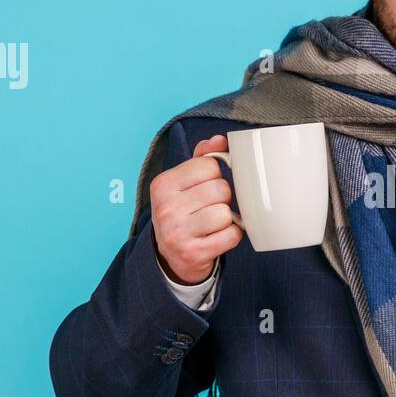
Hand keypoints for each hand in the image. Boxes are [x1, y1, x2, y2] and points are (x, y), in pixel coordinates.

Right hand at [149, 134, 244, 284]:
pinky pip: (232, 235)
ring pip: (226, 213)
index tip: (206, 186)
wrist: (170, 257)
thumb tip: (220, 140)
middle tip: (211, 207)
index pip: (209, 166)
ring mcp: (178, 233)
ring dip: (227, 218)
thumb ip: (201, 158)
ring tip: (213, 223)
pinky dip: (231, 235)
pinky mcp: (194, 253)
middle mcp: (166, 208)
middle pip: (221, 189)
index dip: (215, 175)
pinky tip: (218, 236)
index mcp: (163, 184)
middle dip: (222, 198)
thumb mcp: (183, 182)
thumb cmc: (182, 212)